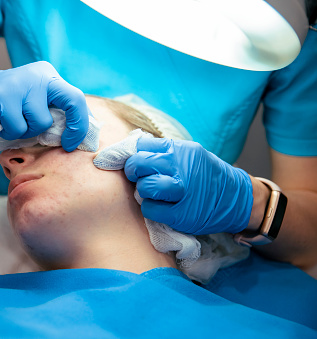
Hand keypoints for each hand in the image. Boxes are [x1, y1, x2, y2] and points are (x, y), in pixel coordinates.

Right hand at [0, 61, 88, 150]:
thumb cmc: (4, 107)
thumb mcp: (32, 104)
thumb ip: (52, 113)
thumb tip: (75, 137)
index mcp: (48, 76)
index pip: (76, 98)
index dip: (80, 124)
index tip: (71, 142)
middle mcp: (38, 75)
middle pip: (72, 100)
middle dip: (74, 126)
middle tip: (64, 143)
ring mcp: (20, 83)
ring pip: (41, 122)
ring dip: (27, 132)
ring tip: (12, 124)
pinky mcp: (2, 96)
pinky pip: (18, 128)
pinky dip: (9, 134)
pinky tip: (0, 125)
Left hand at [124, 137, 252, 234]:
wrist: (236, 197)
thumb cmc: (205, 175)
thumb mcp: (188, 154)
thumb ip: (163, 152)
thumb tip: (132, 151)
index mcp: (178, 149)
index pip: (141, 146)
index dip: (133, 156)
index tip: (136, 163)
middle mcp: (180, 167)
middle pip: (138, 164)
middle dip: (133, 172)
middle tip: (139, 178)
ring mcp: (181, 191)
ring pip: (143, 187)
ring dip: (143, 192)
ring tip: (153, 194)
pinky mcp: (181, 214)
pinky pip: (150, 209)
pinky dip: (150, 209)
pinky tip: (160, 207)